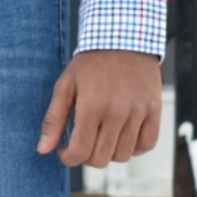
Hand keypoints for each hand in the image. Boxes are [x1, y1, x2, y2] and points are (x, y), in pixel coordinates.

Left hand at [37, 51, 161, 167]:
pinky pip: (146, 144)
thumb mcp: (65, 85)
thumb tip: (43, 150)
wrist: (124, 38)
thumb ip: (53, 119)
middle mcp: (117, 112)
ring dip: (108, 153)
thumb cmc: (91, 63)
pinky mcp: (154, 110)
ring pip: (123, 155)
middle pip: (100, 158)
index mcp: (92, 106)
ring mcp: (138, 112)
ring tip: (101, 137)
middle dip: (85, 157)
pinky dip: (134, 148)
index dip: (68, 158)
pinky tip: (122, 136)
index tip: (64, 150)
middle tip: (82, 142)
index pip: (80, 152)